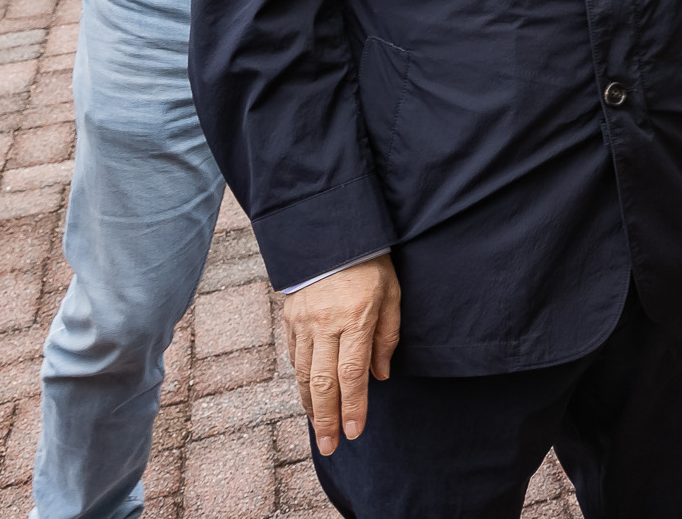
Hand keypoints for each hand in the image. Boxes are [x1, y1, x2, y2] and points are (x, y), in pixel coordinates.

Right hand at [281, 255, 400, 455]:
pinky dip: (300, 380)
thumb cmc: (371, 264)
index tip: (354, 433)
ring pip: (302, 374)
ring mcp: (303, 321)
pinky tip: (307, 396)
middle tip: (329, 447)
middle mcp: (325, 323)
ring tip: (318, 429)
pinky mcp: (290, 317)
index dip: (353, 407)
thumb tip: (380, 377)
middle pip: (322, 382)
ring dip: (310, 406)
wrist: (333, 233)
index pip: (352, 374)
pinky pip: (294, 356)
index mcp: (355, 317)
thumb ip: (387, 337)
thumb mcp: (392, 295)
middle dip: (326, 419)